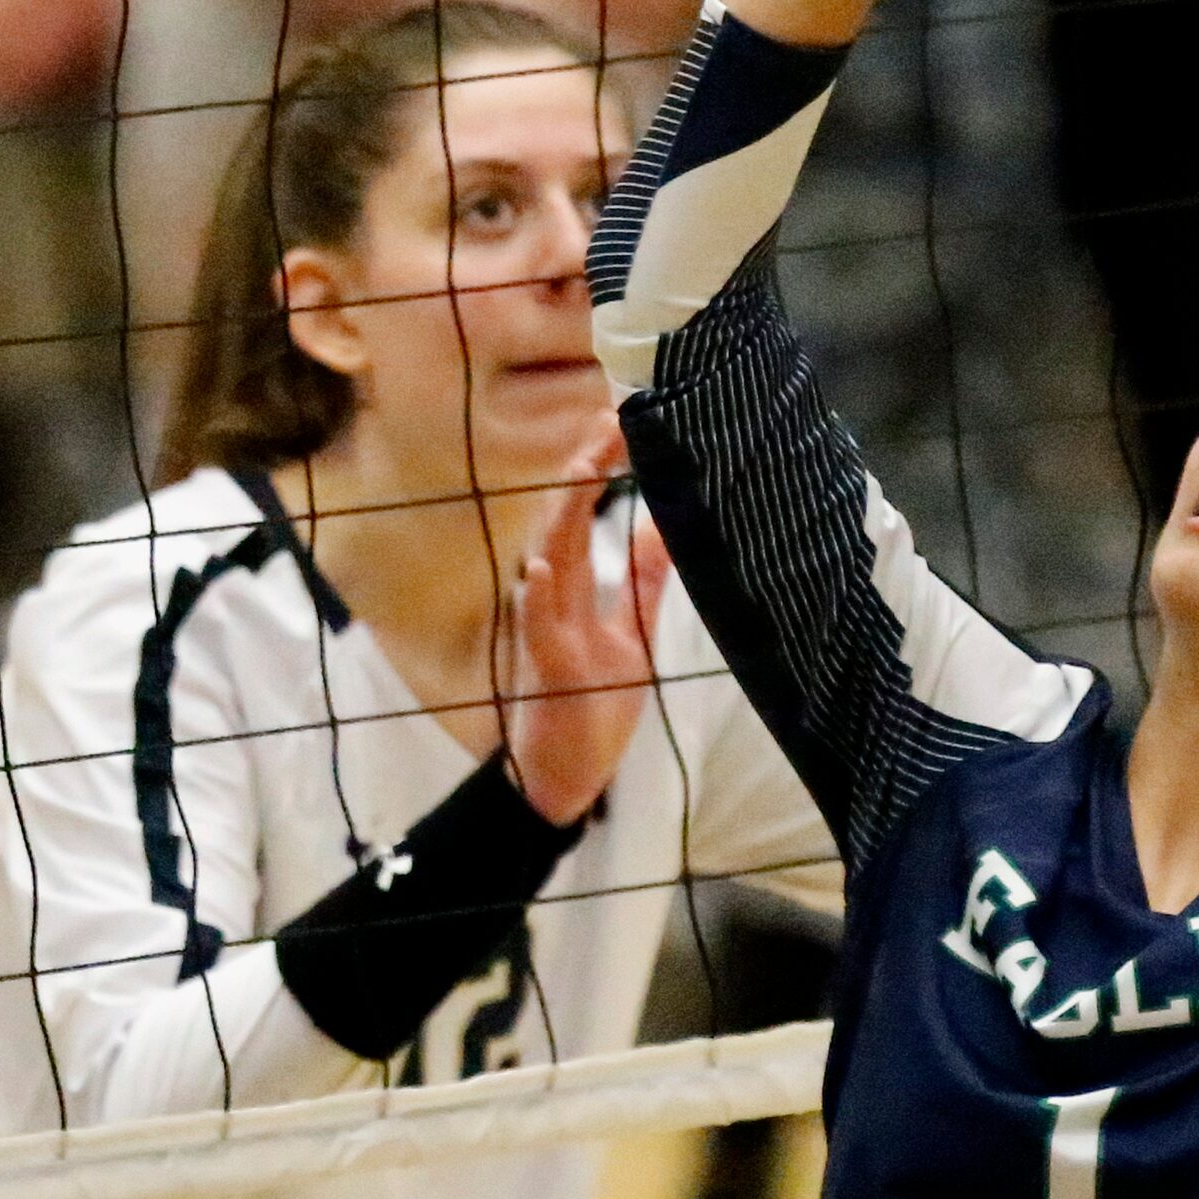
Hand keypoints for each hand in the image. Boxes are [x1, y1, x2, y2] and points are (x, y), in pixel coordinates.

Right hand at [507, 423, 672, 826]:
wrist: (561, 782)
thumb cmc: (590, 707)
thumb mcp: (630, 636)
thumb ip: (641, 583)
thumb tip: (662, 524)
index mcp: (572, 589)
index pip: (584, 513)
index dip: (599, 466)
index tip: (622, 417)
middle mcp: (551, 600)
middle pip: (566, 521)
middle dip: (585, 469)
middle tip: (609, 416)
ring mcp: (544, 634)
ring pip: (547, 561)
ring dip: (565, 515)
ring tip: (584, 467)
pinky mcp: (545, 672)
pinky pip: (536, 629)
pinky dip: (536, 598)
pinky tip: (540, 568)